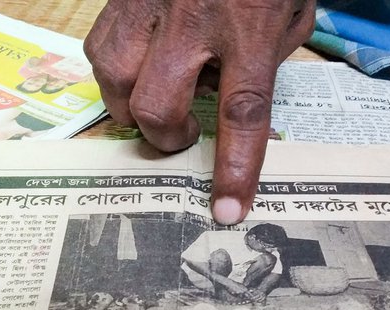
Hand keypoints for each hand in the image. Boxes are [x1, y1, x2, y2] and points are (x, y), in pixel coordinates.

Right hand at [84, 0, 314, 224]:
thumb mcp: (291, 12)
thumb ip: (267, 59)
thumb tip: (229, 100)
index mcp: (250, 24)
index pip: (243, 110)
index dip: (235, 167)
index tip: (227, 210)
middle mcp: (194, 14)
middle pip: (158, 101)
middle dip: (166, 135)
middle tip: (181, 134)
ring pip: (115, 76)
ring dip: (131, 107)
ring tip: (154, 103)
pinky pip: (98, 46)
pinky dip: (113, 73)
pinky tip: (134, 69)